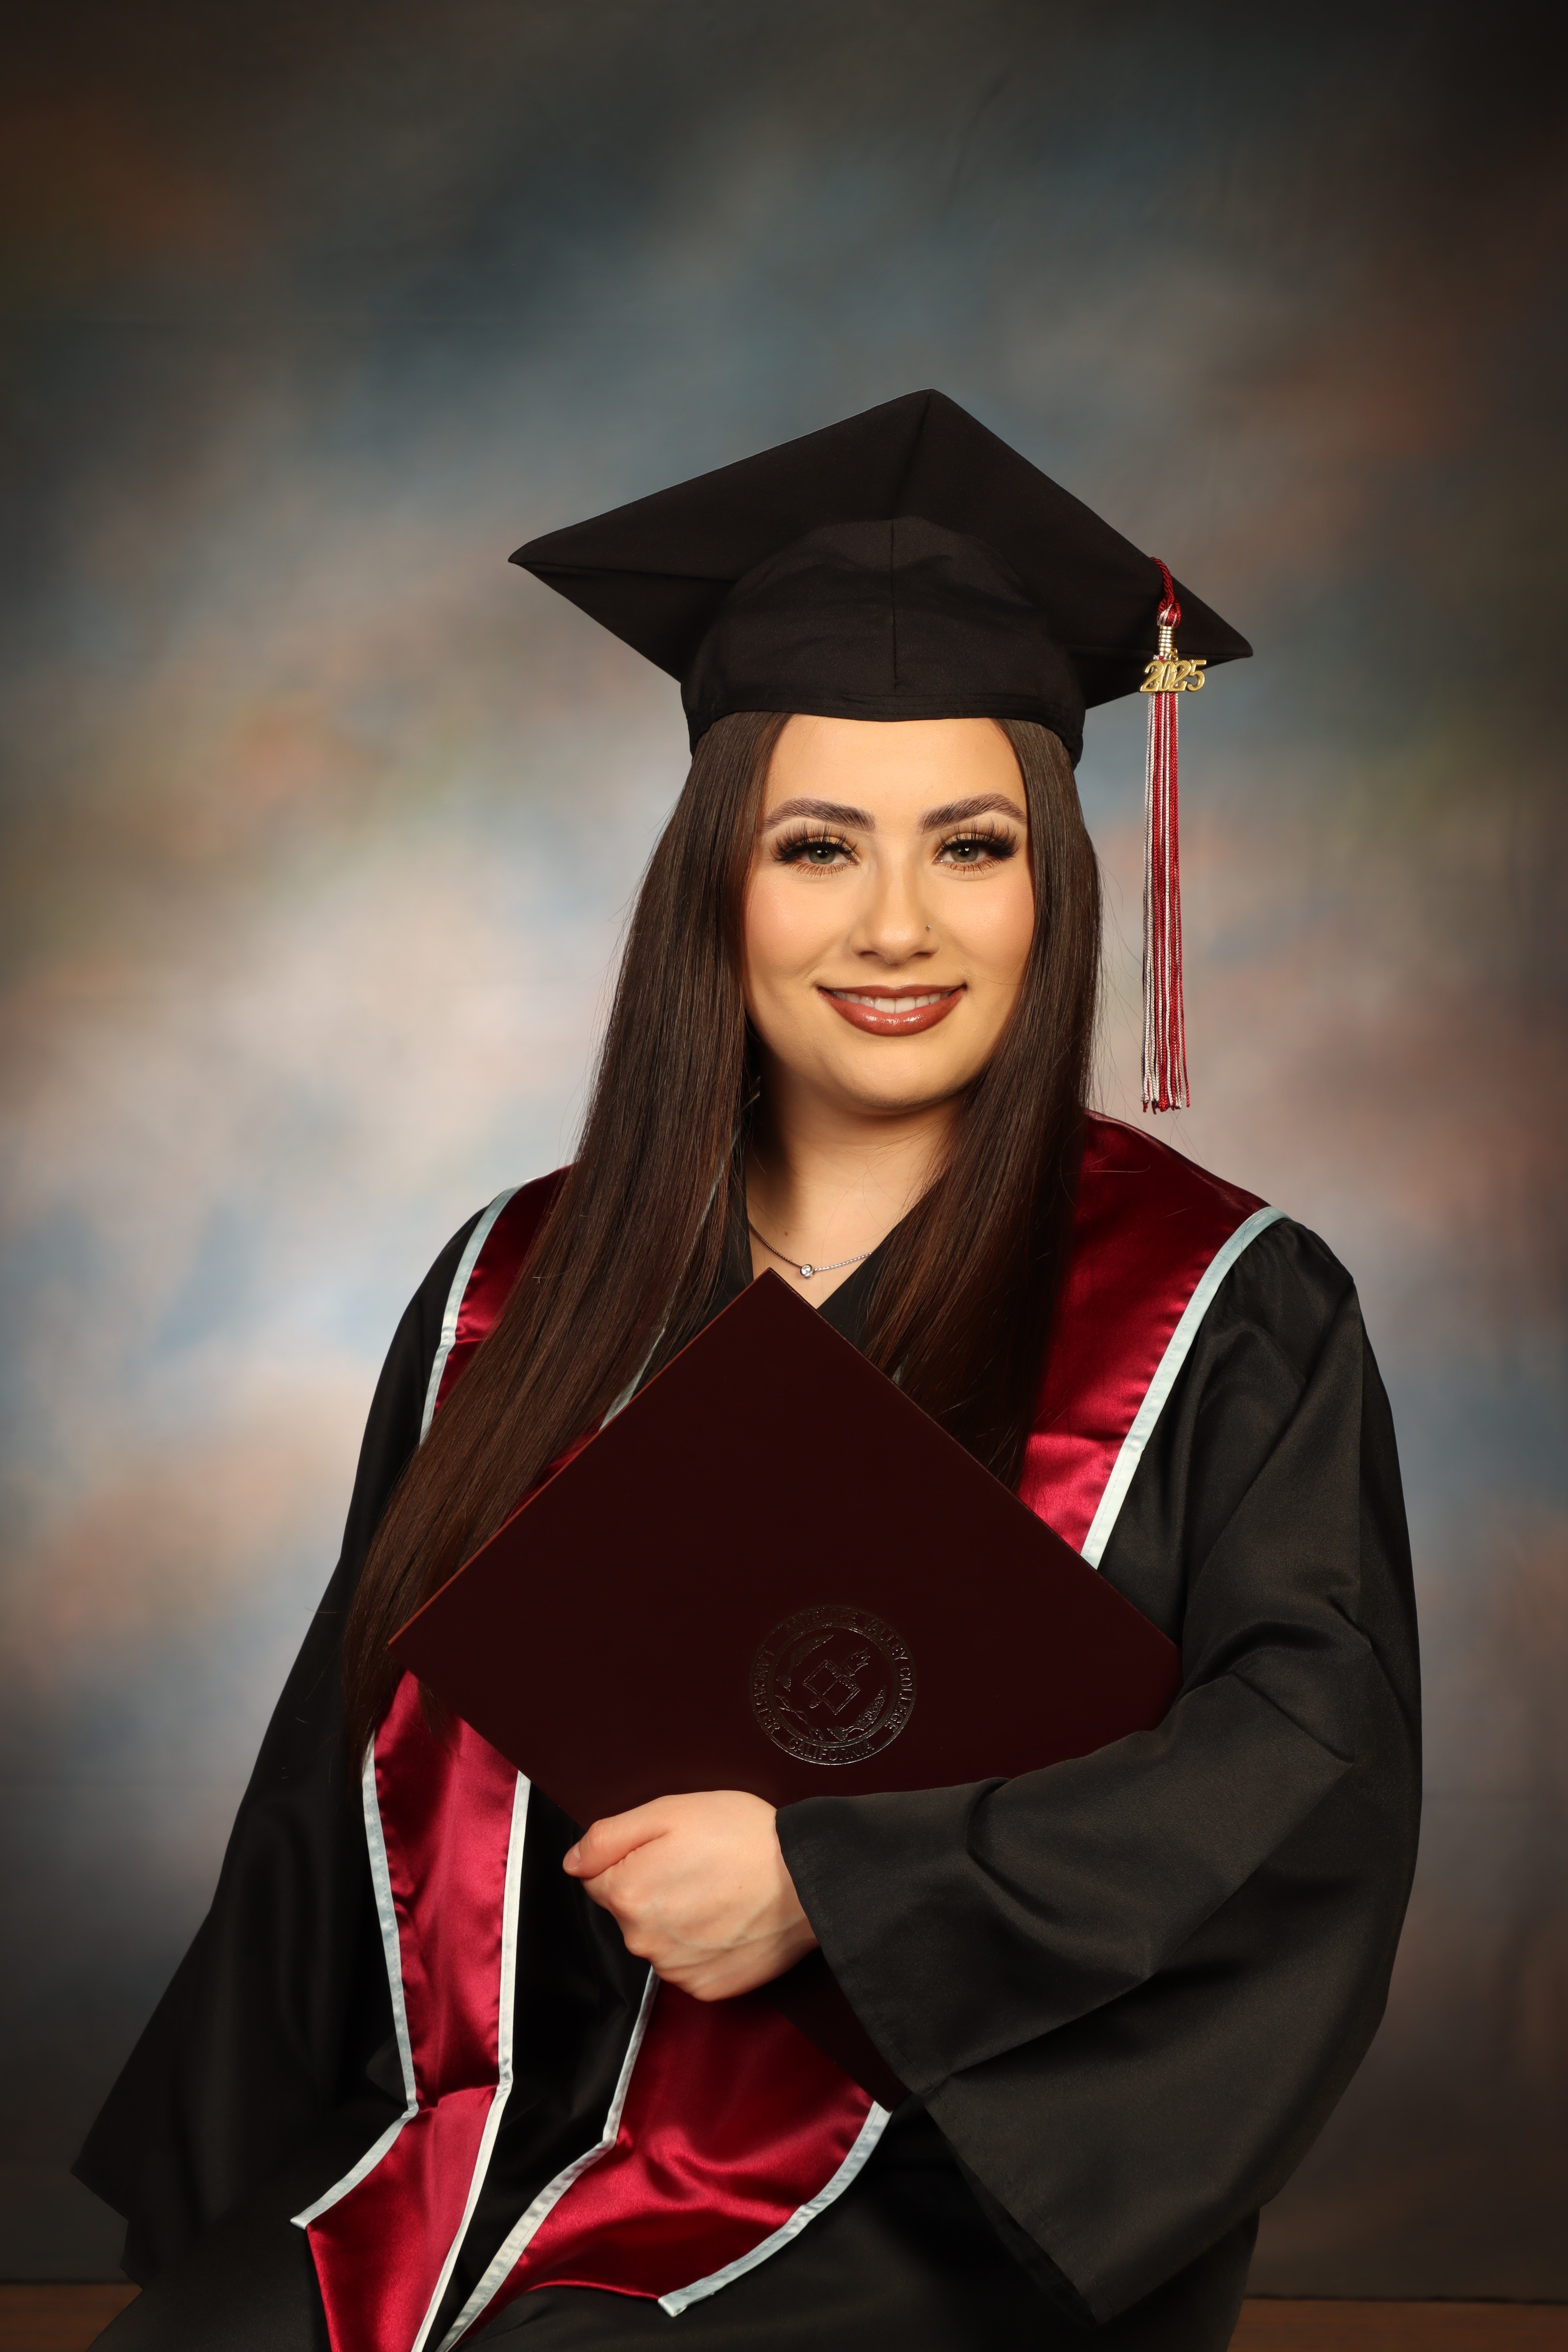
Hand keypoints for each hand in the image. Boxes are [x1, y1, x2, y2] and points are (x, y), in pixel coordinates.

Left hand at [563, 1790, 818, 1999]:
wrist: (808, 1877)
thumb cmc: (743, 1837)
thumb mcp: (669, 1810)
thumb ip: (609, 1835)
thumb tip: (574, 1861)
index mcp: (628, 1892)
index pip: (598, 1877)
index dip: (631, 1857)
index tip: (667, 1848)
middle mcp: (643, 1940)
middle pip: (628, 1909)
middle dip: (652, 1886)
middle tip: (697, 1865)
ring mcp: (675, 1970)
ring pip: (657, 1939)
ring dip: (676, 1918)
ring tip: (718, 1891)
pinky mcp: (707, 1989)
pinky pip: (687, 1965)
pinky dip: (701, 1946)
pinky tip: (727, 1921)